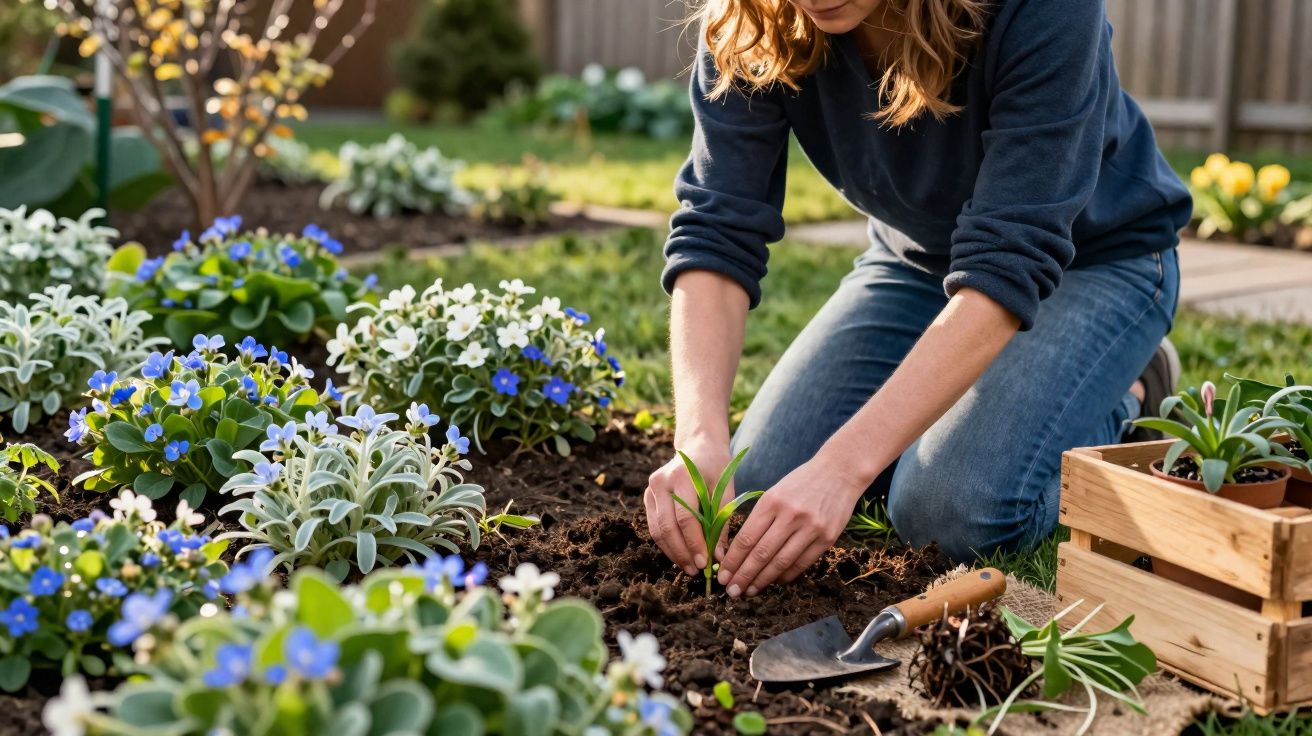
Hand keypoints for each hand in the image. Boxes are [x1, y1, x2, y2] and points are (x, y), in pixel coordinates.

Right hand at [645, 442, 731, 575]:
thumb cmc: (716, 467)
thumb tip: (718, 556)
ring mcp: (651, 488)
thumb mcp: (725, 490)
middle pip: (667, 527)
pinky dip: (666, 543)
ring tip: (688, 567)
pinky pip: (654, 526)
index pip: (685, 518)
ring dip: (672, 552)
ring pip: (657, 530)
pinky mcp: (647, 495)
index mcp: (682, 476)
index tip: (706, 562)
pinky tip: (680, 554)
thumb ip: (721, 522)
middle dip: (682, 553)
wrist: (698, 445)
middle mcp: (661, 482)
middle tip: (696, 571)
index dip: (695, 543)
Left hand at [717, 456, 868, 597]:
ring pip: (781, 562)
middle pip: (761, 553)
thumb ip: (760, 519)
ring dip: (763, 580)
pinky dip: (786, 575)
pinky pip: (802, 563)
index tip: (722, 575)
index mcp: (772, 502)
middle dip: (744, 575)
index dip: (733, 560)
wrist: (839, 472)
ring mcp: (811, 528)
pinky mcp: (827, 538)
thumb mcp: (775, 492)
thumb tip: (740, 551)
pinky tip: (775, 582)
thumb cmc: (801, 482)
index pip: (746, 538)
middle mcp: (790, 515)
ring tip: (750, 591)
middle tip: (731, 591)